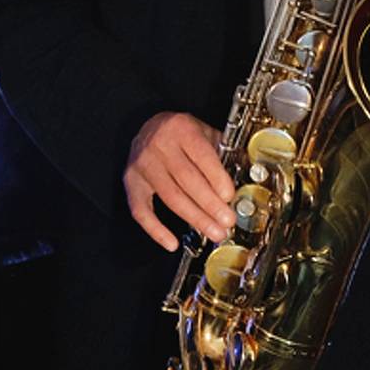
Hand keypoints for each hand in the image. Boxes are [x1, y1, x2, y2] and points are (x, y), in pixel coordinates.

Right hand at [123, 111, 232, 252]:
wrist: (150, 127)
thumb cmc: (182, 133)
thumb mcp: (205, 132)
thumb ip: (221, 155)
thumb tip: (238, 188)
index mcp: (181, 128)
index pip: (201, 156)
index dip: (217, 179)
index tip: (230, 197)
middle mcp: (158, 145)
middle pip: (187, 180)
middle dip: (210, 204)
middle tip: (227, 222)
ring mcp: (142, 164)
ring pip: (170, 197)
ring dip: (194, 218)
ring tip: (213, 232)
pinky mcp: (131, 181)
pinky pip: (140, 209)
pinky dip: (155, 229)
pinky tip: (171, 242)